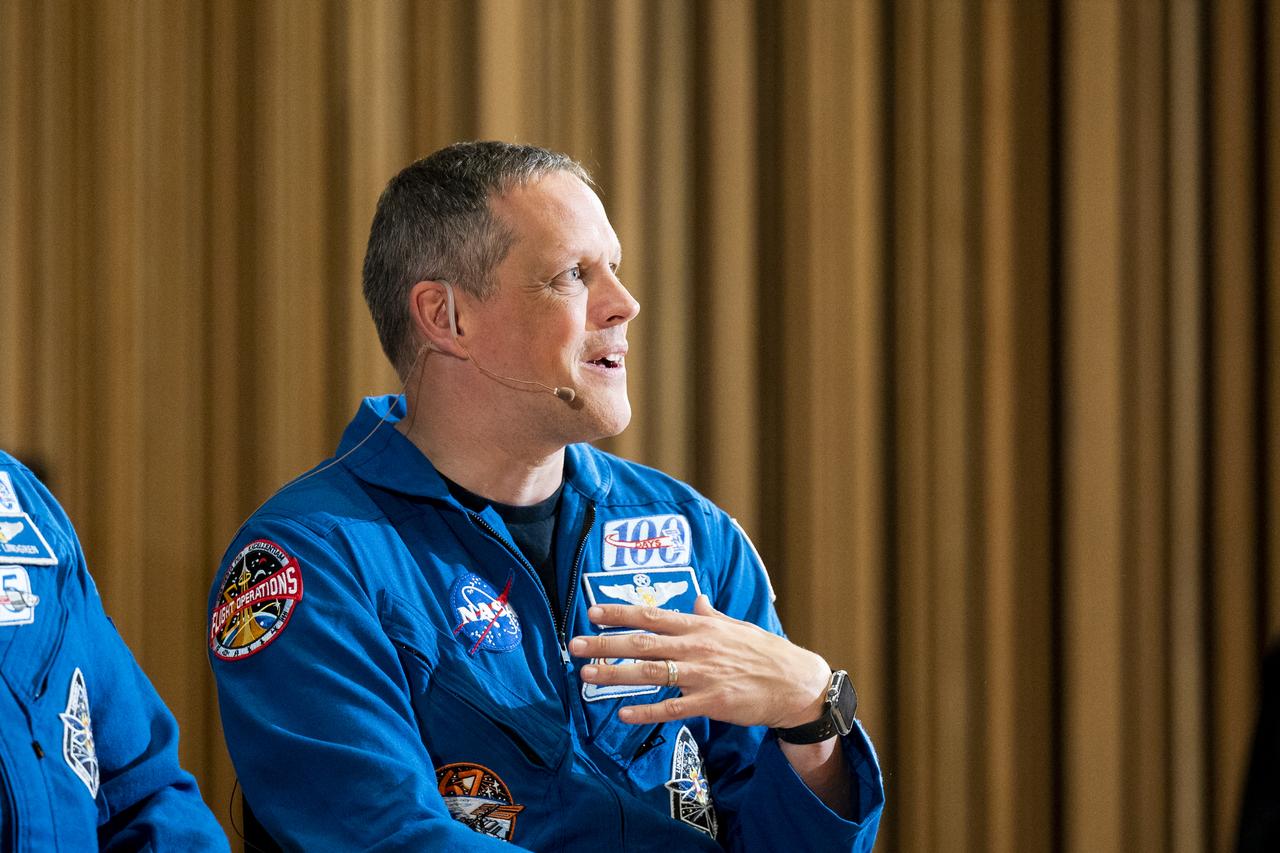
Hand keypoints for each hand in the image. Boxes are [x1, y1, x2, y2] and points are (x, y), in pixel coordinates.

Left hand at [569, 595, 832, 728]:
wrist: (796, 682)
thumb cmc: (764, 652)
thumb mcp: (736, 626)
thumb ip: (710, 615)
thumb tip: (696, 599)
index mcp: (700, 626)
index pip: (652, 616)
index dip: (620, 613)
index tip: (592, 611)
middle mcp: (697, 646)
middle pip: (643, 643)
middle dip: (606, 643)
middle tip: (575, 644)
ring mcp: (704, 674)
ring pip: (652, 673)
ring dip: (617, 674)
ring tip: (588, 676)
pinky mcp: (712, 702)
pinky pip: (673, 708)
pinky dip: (647, 711)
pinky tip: (624, 713)